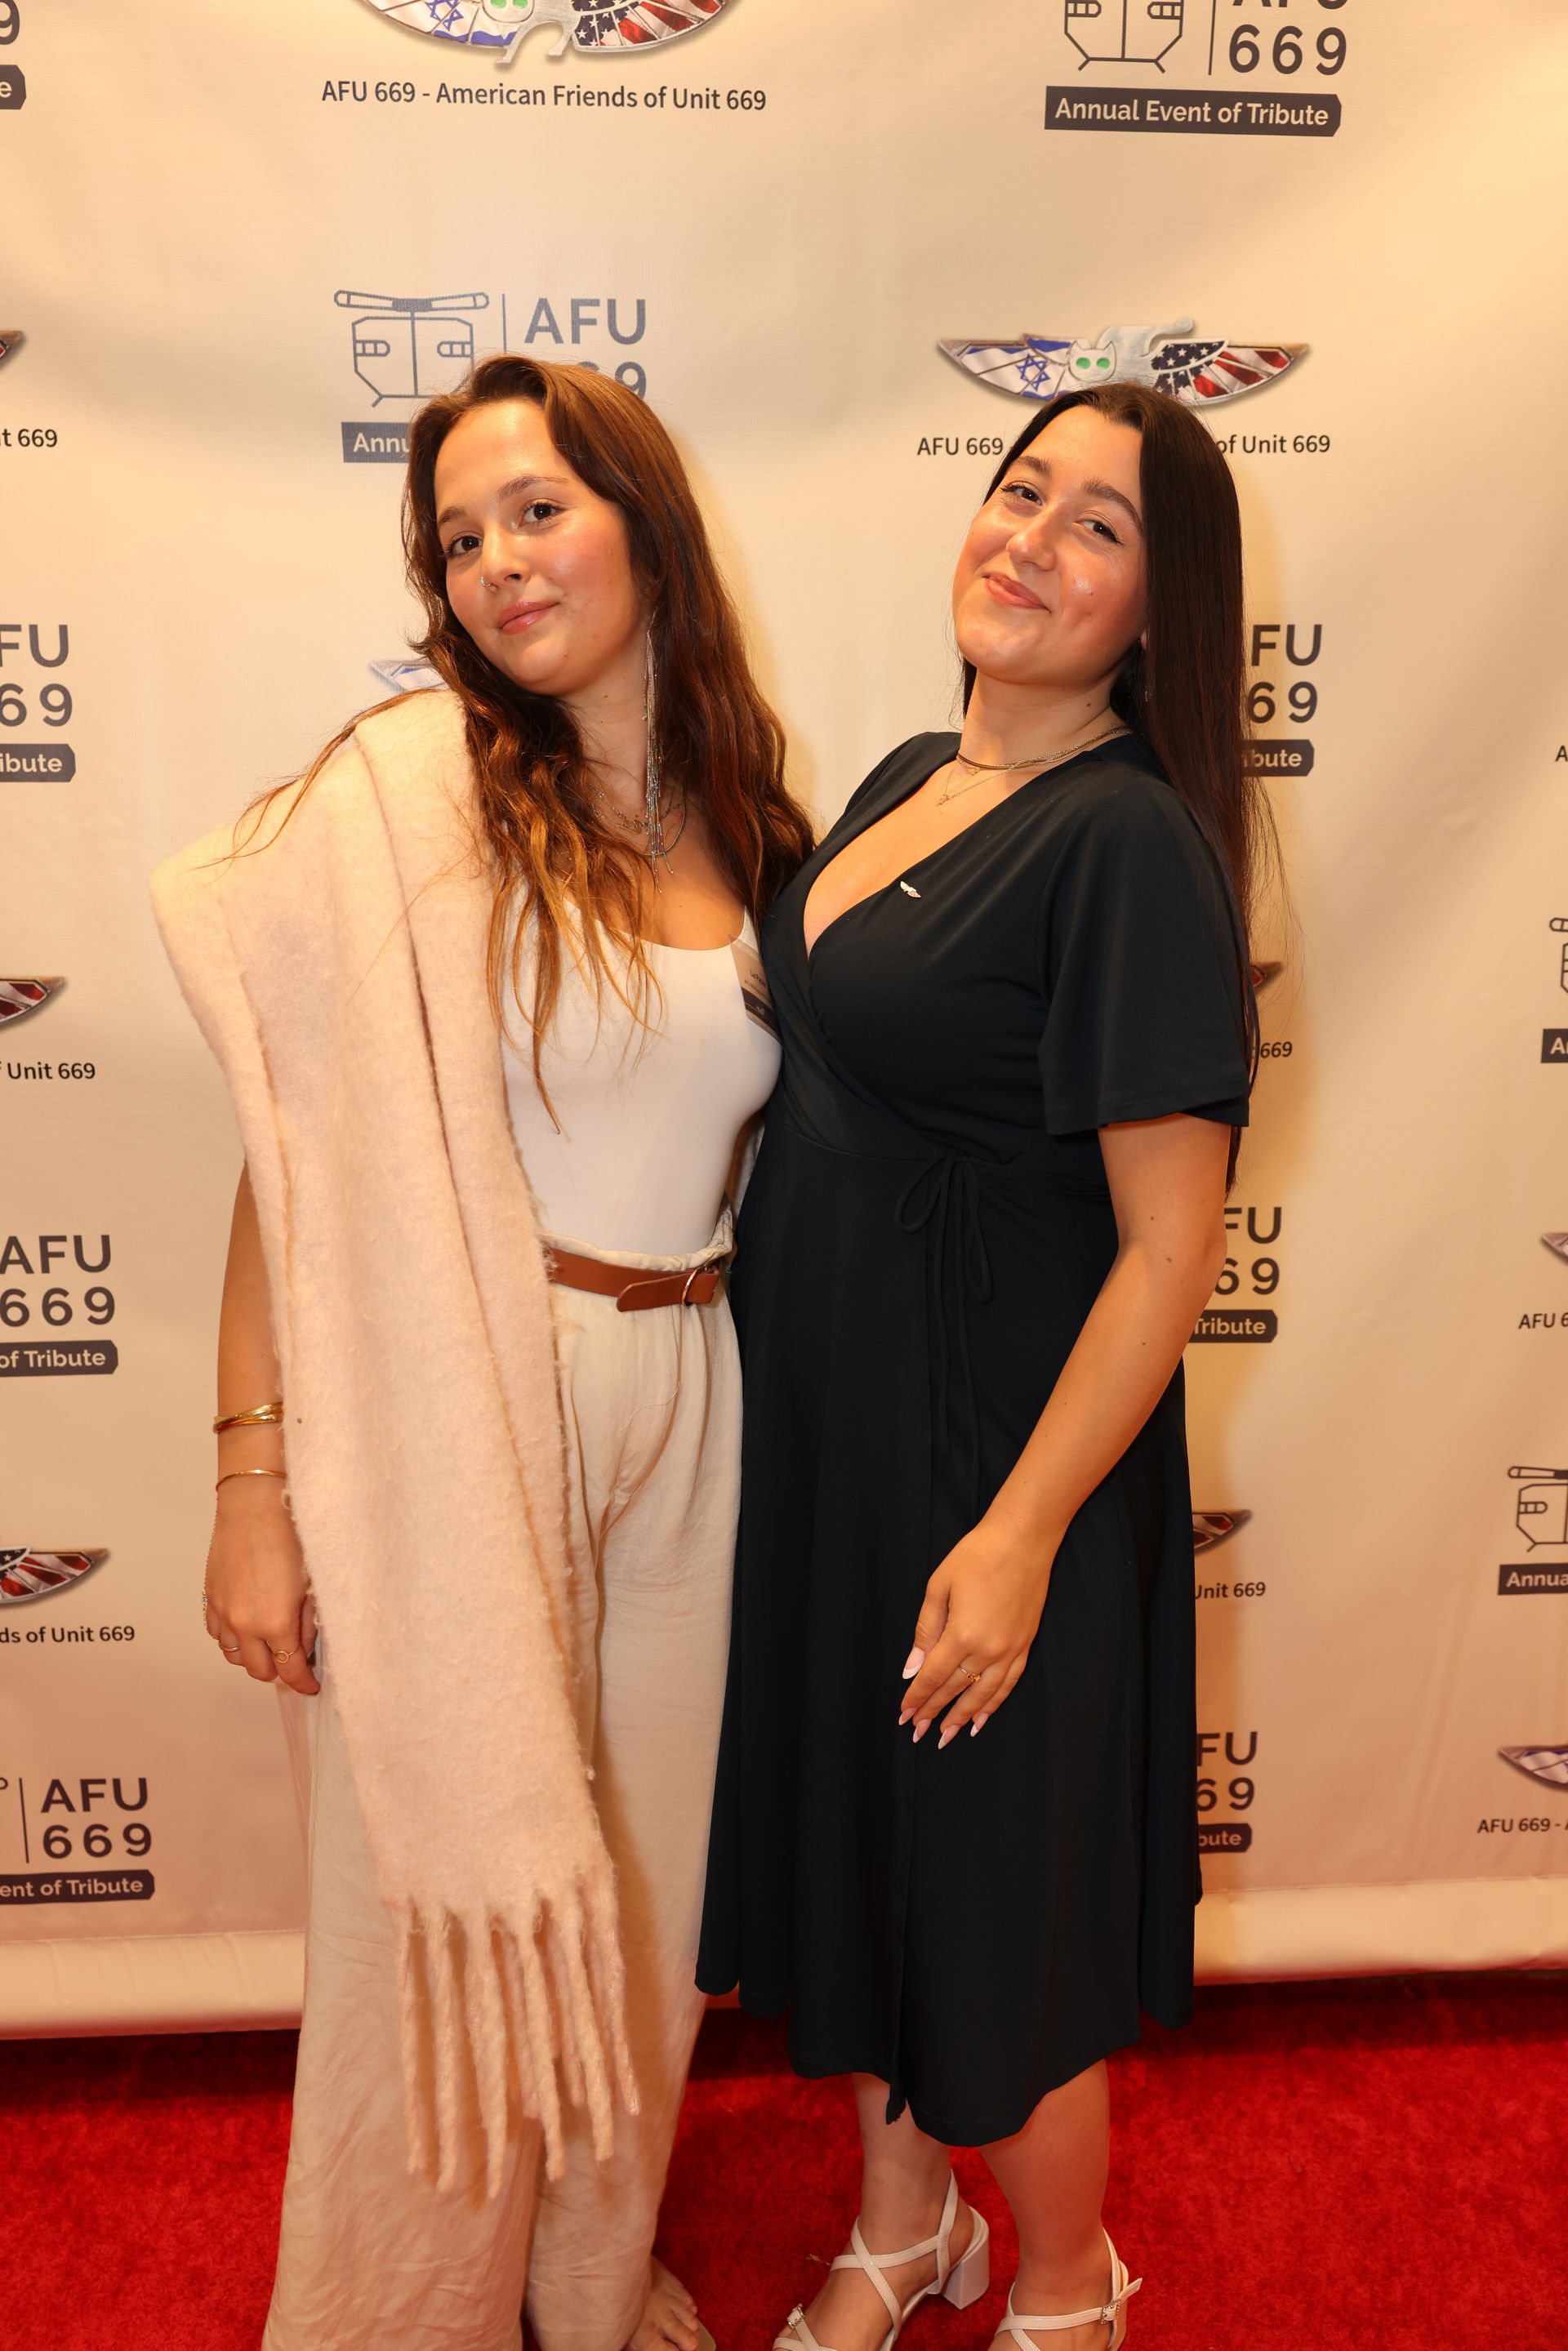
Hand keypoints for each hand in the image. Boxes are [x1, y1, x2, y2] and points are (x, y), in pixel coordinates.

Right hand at [203, 1478, 318, 1695]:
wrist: (255, 1504)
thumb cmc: (289, 1534)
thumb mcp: (312, 1583)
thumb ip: (309, 1621)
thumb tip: (306, 1646)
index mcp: (275, 1622)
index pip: (289, 1670)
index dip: (303, 1683)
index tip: (310, 1685)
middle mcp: (244, 1623)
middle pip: (258, 1671)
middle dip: (278, 1672)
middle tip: (293, 1662)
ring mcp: (223, 1612)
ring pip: (234, 1656)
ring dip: (252, 1656)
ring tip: (270, 1643)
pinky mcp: (210, 1598)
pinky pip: (217, 1635)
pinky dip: (232, 1638)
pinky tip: (247, 1625)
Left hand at [897, 1511, 1059, 1747]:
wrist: (1023, 1539)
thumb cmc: (976, 1556)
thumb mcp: (940, 1586)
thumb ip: (925, 1630)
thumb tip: (912, 1669)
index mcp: (962, 1635)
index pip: (933, 1676)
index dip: (917, 1697)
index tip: (904, 1715)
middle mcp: (988, 1649)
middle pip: (955, 1689)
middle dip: (934, 1712)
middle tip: (918, 1731)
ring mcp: (1010, 1649)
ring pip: (983, 1695)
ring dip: (963, 1717)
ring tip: (947, 1736)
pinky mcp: (1024, 1644)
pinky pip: (1008, 1684)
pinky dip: (994, 1704)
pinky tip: (982, 1718)